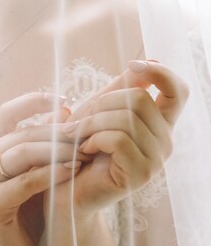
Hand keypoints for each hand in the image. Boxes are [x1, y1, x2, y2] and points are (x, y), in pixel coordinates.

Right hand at [0, 92, 85, 245]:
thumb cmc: (18, 215)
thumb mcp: (28, 173)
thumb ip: (40, 146)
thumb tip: (64, 111)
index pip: (6, 113)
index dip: (34, 101)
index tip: (63, 99)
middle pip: (21, 133)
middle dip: (56, 132)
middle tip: (84, 132)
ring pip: (23, 152)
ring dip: (58, 150)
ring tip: (83, 151)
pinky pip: (27, 180)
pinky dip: (53, 172)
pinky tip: (73, 170)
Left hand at [45, 60, 189, 221]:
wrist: (66, 186)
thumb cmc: (82, 145)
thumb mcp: (102, 109)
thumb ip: (124, 87)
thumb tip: (153, 59)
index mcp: (159, 123)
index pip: (178, 91)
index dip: (160, 72)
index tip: (133, 65)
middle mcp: (165, 141)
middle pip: (139, 98)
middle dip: (102, 102)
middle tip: (81, 118)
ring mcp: (156, 159)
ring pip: (126, 118)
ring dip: (91, 122)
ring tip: (77, 134)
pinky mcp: (140, 174)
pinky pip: (118, 139)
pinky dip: (93, 139)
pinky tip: (84, 149)